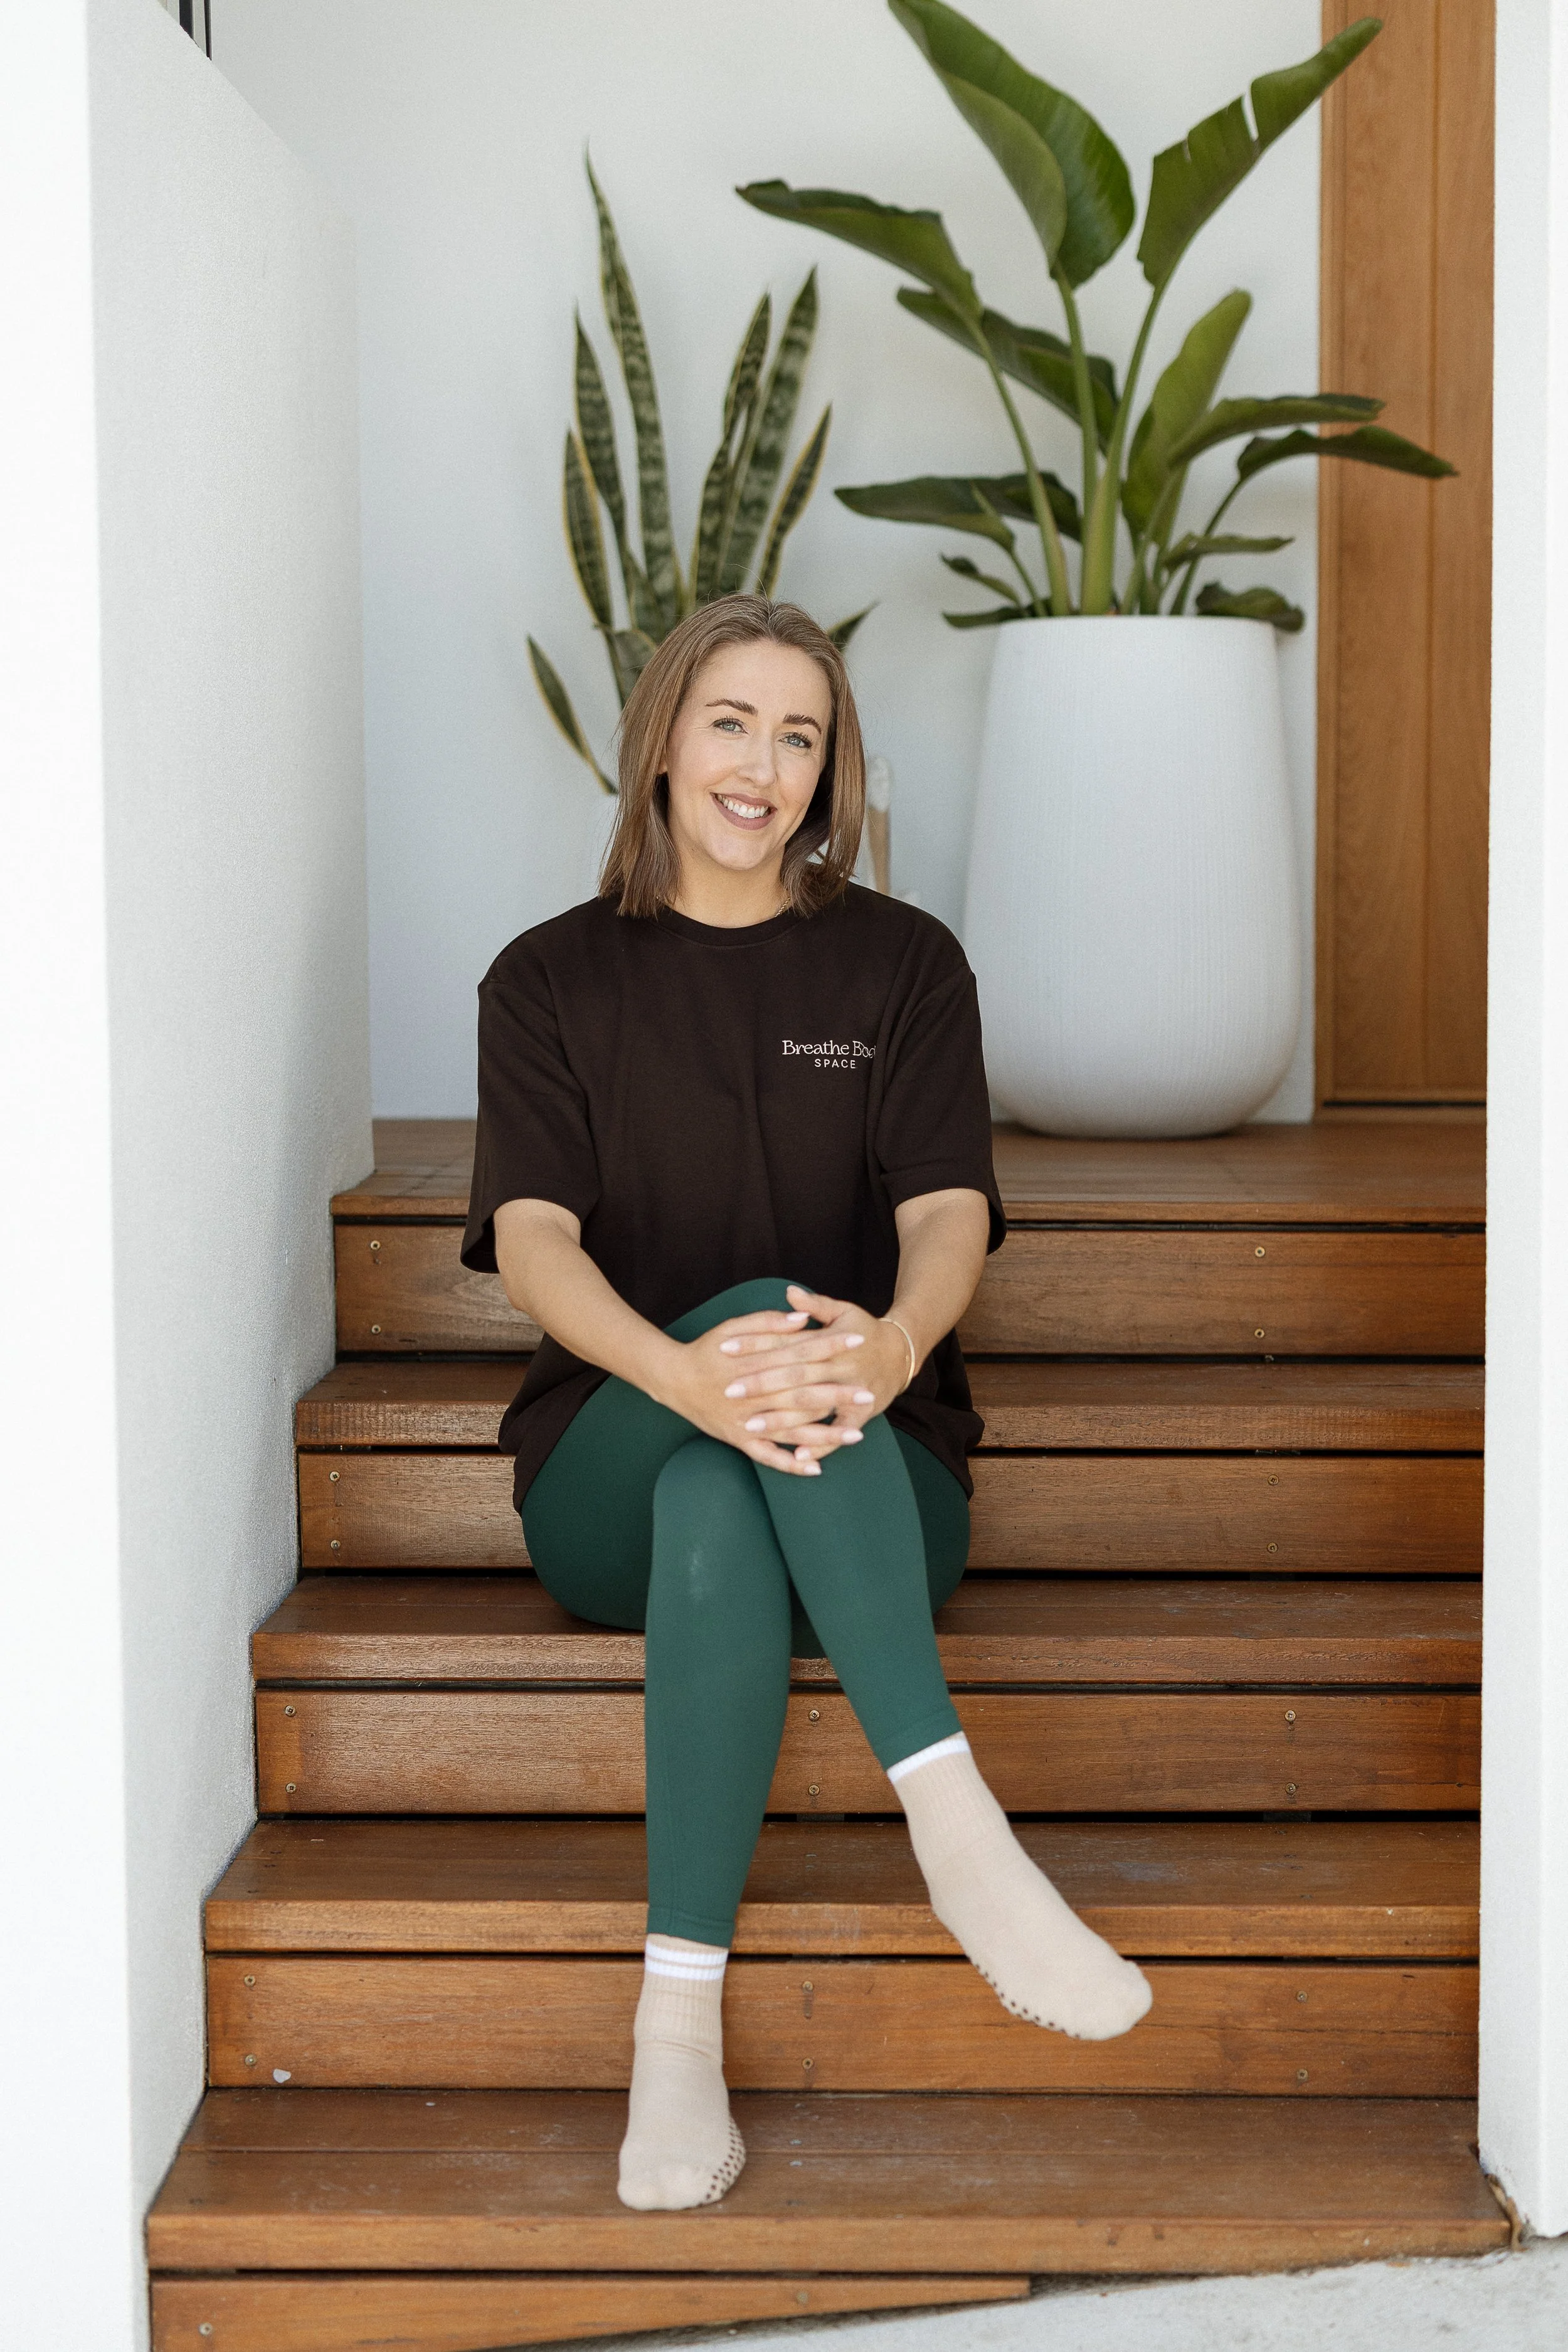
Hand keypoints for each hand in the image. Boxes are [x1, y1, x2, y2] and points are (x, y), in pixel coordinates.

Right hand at [652, 1297, 876, 1476]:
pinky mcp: (738, 1439)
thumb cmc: (707, 1349)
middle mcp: (753, 1393)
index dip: (830, 1346)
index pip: (800, 1352)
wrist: (672, 1379)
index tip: (859, 1342)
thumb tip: (803, 1318)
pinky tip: (816, 1468)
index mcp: (754, 1361)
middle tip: (868, 1394)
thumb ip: (768, 1322)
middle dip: (837, 1394)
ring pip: (791, 1430)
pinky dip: (790, 1464)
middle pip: (801, 1394)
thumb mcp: (733, 1327)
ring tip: (857, 1434)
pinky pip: (767, 1456)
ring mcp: (746, 1420)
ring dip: (825, 1434)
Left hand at [711, 1283, 915, 1468]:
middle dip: (761, 1384)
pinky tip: (797, 1456)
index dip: (756, 1345)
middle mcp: (839, 1367)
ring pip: (812, 1407)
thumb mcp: (843, 1311)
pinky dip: (821, 1445)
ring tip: (750, 1425)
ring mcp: (851, 1393)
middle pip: (795, 1376)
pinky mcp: (861, 1414)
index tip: (726, 1348)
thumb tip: (789, 1292)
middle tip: (729, 1390)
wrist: (903, 1353)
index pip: (786, 1342)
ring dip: (782, 1418)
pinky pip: (838, 1432)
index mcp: (830, 1341)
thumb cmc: (865, 1330)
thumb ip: (815, 1305)